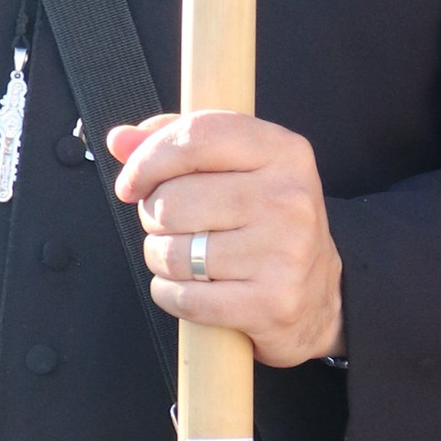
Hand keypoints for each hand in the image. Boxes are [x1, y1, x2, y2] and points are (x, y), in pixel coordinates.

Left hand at [108, 112, 343, 367]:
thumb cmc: (266, 224)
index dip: (147, 160)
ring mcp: (285, 253)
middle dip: (154, 217)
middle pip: (173, 201)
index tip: (131, 183)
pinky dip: (171, 295)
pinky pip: (184, 298)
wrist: (320, 296)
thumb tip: (120, 140)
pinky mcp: (272, 303)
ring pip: (172, 253)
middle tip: (174, 227)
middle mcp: (290, 198)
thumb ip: (178, 146)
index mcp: (284, 152)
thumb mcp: (238, 170)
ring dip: (162, 259)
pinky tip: (192, 289)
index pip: (196, 137)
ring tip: (185, 258)